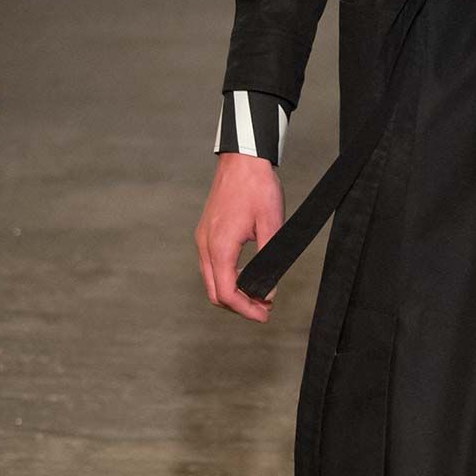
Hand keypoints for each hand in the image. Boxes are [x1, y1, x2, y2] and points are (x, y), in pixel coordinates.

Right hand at [195, 153, 284, 322]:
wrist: (242, 159)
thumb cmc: (257, 187)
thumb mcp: (272, 225)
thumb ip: (270, 260)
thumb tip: (270, 289)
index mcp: (220, 246)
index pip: (227, 293)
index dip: (246, 310)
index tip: (264, 316)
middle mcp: (205, 245)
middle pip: (215, 293)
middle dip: (239, 306)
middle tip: (265, 309)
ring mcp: (203, 239)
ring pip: (211, 280)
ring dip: (232, 293)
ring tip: (259, 295)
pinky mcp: (206, 233)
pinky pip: (211, 265)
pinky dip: (227, 278)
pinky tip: (247, 276)